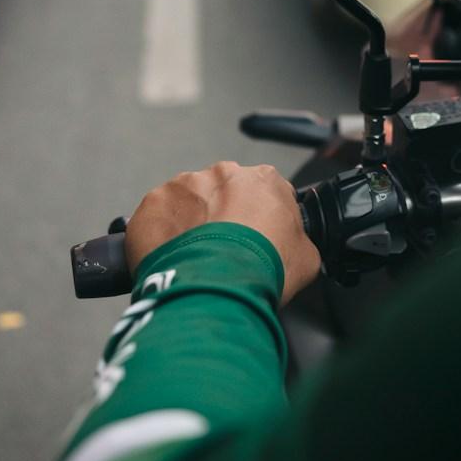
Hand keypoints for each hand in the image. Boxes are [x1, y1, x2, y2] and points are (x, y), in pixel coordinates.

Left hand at [125, 162, 319, 304]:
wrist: (217, 286)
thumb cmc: (263, 269)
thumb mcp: (307, 257)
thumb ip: (299, 240)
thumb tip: (293, 247)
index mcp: (264, 180)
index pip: (265, 193)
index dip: (261, 220)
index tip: (256, 242)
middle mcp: (223, 173)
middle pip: (223, 194)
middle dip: (222, 218)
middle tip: (223, 252)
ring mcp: (184, 186)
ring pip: (187, 203)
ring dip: (190, 225)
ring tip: (195, 260)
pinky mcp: (153, 204)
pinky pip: (157, 219)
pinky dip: (162, 236)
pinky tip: (171, 260)